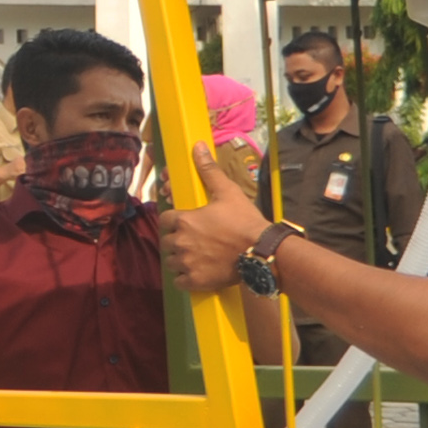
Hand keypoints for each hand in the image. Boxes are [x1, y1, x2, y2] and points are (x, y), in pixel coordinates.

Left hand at [152, 150, 270, 294]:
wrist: (262, 251)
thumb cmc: (244, 221)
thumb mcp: (227, 192)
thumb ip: (209, 171)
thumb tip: (197, 146)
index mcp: (184, 220)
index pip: (165, 220)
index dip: (174, 222)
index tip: (185, 224)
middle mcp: (180, 242)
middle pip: (167, 242)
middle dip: (177, 241)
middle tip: (194, 241)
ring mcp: (187, 263)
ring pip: (172, 262)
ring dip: (180, 260)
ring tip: (196, 257)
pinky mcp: (195, 281)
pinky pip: (179, 281)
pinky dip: (185, 278)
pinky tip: (197, 272)